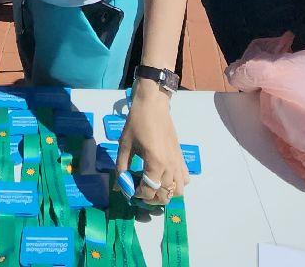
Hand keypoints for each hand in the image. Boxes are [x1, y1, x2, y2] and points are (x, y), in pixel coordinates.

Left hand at [115, 84, 189, 207]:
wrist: (153, 105)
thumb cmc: (137, 122)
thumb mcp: (125, 145)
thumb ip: (122, 168)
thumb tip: (119, 187)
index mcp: (155, 163)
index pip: (148, 190)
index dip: (137, 195)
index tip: (129, 191)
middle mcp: (170, 166)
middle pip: (165, 195)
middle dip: (151, 198)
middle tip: (140, 192)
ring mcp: (178, 162)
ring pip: (178, 190)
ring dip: (166, 193)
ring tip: (154, 188)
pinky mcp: (181, 157)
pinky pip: (185, 178)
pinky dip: (177, 184)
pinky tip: (165, 178)